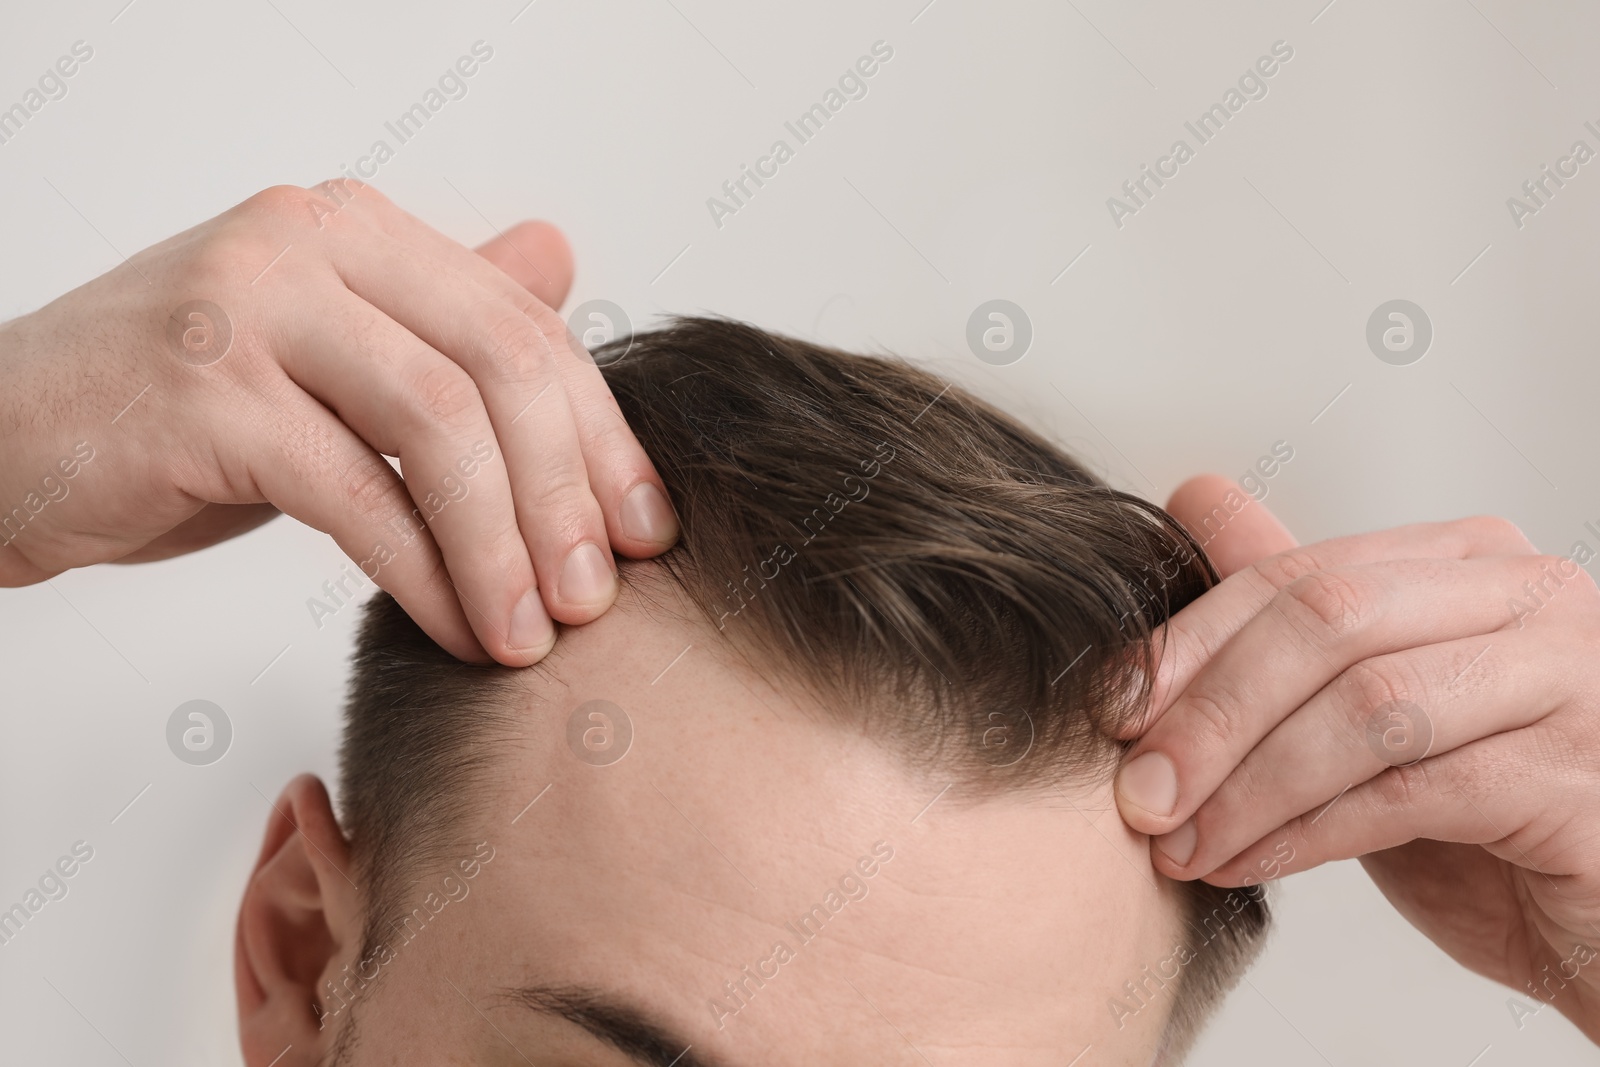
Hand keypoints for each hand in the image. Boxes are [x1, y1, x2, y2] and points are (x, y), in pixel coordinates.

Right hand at [0, 181, 678, 665]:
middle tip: (600, 597)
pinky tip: (457, 629)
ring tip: (536, 633)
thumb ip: (439, 316)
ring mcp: (250, 307)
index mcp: (356, 230)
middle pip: (500, 364)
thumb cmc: (172, 415)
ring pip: (438, 427)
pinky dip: (425, 573)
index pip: (524, 328)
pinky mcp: (201, 392)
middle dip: (568, 493)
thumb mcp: (327, 358)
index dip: (602, 436)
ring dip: (505, 545)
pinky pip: (356, 495)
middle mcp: (309, 243)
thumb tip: (561, 260)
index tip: (647, 529)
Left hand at [1119, 475, 1599, 1040]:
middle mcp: (1528, 599)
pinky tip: (1247, 861)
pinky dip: (1307, 833)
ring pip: (1368, 707)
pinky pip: (1413, 793)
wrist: (1599, 925)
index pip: (1299, 575)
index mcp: (1470, 563)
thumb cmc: (1491, 814)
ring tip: (1182, 840)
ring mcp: (1569, 679)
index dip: (1192, 643)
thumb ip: (1295, 612)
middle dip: (1211, 711)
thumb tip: (1199, 500)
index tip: (1115, 709)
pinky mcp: (1579, 776)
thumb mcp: (1372, 705)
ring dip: (1249, 784)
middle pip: (1327, 621)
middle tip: (1138, 788)